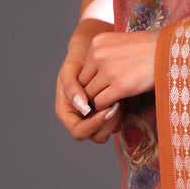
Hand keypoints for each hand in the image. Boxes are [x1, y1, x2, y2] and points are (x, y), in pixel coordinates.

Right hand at [54, 17, 120, 142]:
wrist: (91, 52)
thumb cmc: (77, 59)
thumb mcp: (69, 69)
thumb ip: (71, 87)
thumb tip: (82, 107)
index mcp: (66, 112)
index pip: (79, 131)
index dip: (93, 124)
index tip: (107, 108)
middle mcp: (80, 119)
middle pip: (96, 136)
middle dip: (108, 123)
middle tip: (117, 105)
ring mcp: (94, 117)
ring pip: (108, 132)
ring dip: (116, 119)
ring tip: (120, 100)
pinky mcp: (106, 113)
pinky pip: (116, 122)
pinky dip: (121, 114)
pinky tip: (123, 98)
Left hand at [78, 29, 160, 110]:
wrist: (173, 49)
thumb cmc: (153, 46)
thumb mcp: (123, 43)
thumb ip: (107, 55)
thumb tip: (98, 75)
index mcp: (98, 42)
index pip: (84, 70)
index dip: (94, 80)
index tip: (105, 85)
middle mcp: (98, 54)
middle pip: (85, 83)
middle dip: (95, 91)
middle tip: (108, 95)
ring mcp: (108, 71)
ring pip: (92, 95)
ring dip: (102, 100)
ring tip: (116, 99)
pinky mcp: (120, 86)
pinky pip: (102, 103)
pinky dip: (109, 106)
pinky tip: (121, 102)